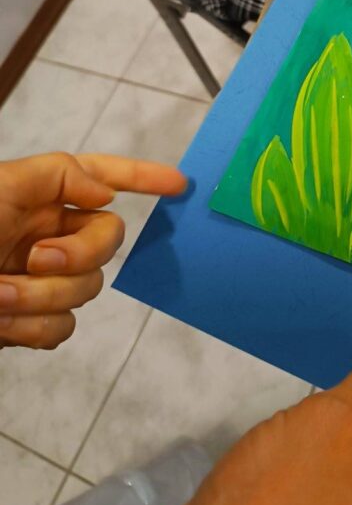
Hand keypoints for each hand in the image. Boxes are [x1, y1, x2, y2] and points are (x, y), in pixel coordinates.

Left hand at [0, 153, 186, 349]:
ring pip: (87, 289)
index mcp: (41, 196)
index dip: (142, 178)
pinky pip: (63, 327)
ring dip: (40, 296)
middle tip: (33, 258)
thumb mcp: (0, 187)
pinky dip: (32, 328)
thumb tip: (105, 191)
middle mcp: (49, 233)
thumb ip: (57, 176)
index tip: (180, 184)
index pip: (102, 178)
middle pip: (108, 241)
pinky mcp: (32, 320)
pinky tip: (1, 322)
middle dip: (77, 254)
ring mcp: (43, 279)